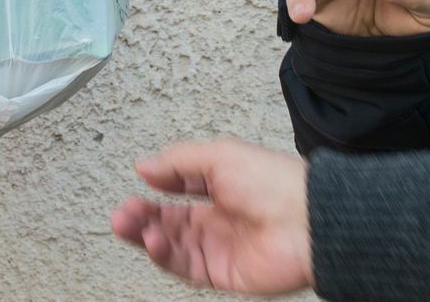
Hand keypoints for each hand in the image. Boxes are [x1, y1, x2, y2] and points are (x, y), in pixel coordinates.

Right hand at [111, 139, 312, 295]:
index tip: (141, 179)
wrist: (306, 222)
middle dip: (143, 215)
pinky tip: (152, 240)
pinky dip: (163, 255)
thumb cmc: (273, 182)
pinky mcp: (221, 273)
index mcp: (223, 186)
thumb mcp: (220, 157)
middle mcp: (220, 218)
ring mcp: (220, 247)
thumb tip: (144, 165)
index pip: (181, 188)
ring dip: (146, 234)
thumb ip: (179, 162)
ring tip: (126, 224)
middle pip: (170, 220)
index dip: (159, 185)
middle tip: (123, 211)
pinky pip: (184, 266)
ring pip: (171, 244)